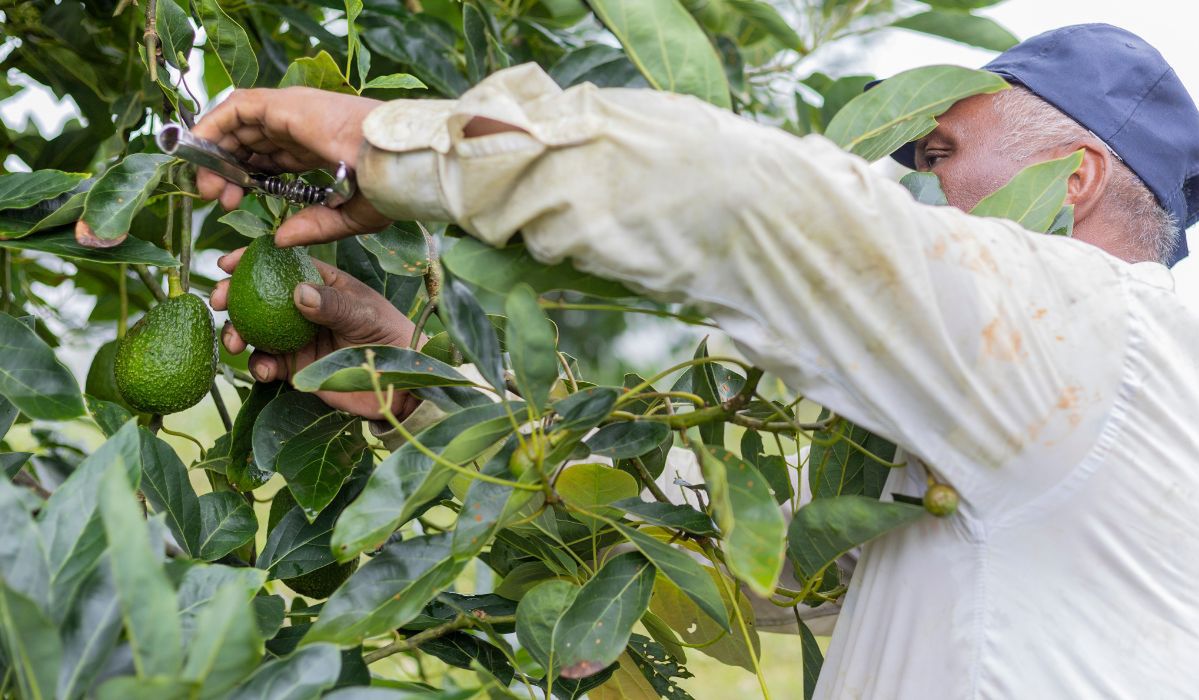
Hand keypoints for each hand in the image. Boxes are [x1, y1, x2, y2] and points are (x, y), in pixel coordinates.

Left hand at [192, 87, 392, 246]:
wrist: (395, 162)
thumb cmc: (385, 187)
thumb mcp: (346, 216)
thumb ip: (313, 226)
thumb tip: (279, 240)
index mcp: (317, 148)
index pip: (269, 156)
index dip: (246, 178)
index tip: (233, 202)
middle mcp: (300, 126)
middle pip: (248, 142)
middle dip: (225, 169)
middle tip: (215, 198)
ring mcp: (290, 112)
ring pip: (236, 125)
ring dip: (215, 151)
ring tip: (207, 184)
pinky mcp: (282, 104)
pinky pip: (234, 109)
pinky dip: (212, 126)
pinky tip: (202, 152)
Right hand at [211, 247, 423, 419]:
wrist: (403, 382)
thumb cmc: (391, 337)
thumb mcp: (364, 315)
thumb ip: (333, 305)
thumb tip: (297, 292)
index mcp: (321, 283)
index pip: (281, 263)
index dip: (250, 260)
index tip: (226, 262)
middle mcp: (304, 307)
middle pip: (258, 296)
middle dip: (233, 296)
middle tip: (218, 302)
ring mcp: (297, 337)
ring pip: (256, 330)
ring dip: (238, 333)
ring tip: (234, 341)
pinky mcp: (296, 367)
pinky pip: (268, 363)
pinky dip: (259, 366)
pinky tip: (263, 370)